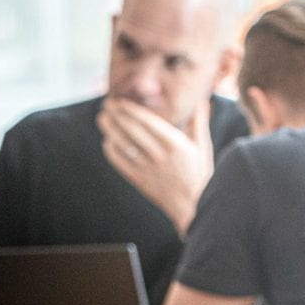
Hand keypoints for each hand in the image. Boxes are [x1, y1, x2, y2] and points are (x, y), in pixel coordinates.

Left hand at [99, 98, 214, 235]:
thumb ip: (199, 122)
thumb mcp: (202, 146)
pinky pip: (119, 161)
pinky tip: (108, 141)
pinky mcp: (138, 179)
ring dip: (110, 129)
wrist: (192, 204)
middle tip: (107, 104)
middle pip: (131, 130)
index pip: (147, 121)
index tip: (120, 100)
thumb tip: (202, 100)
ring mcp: (146, 167)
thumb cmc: (199, 173)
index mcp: (175, 143)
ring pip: (122, 144)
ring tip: (102, 118)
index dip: (130, 109)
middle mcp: (158, 154)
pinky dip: (111, 150)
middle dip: (116, 115)